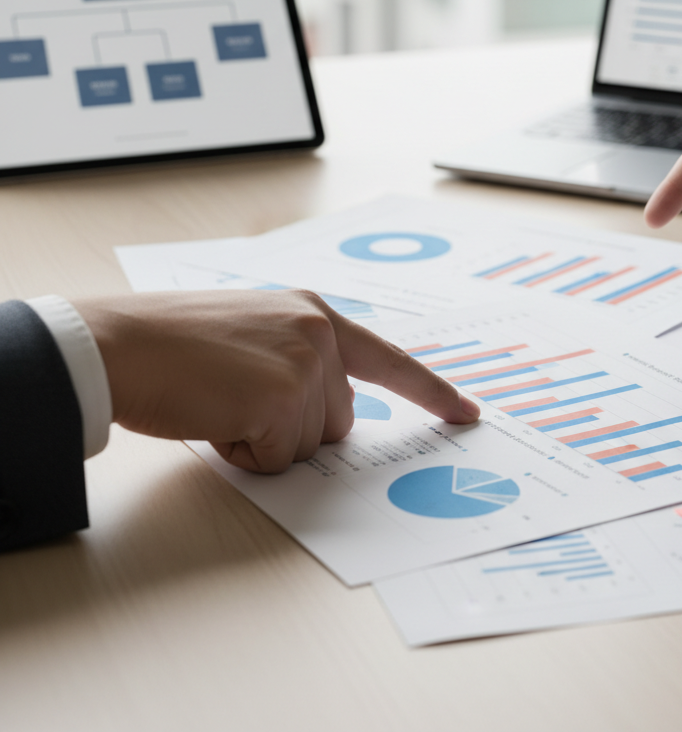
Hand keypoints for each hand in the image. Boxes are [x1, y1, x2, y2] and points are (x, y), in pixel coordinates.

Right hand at [72, 290, 479, 472]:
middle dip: (293, 426)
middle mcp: (320, 333)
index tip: (467, 413)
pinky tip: (214, 417)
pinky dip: (245, 454)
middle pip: (340, 419)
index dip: (431, 391)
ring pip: (309, 444)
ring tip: (220, 402)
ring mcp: (306, 365)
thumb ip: (302, 360)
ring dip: (265, 439)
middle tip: (236, 398)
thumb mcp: (255, 332)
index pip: (390, 359)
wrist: (121, 342)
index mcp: (314, 313)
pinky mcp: (283, 399)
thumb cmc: (174, 342)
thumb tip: (330, 415)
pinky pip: (278, 461)